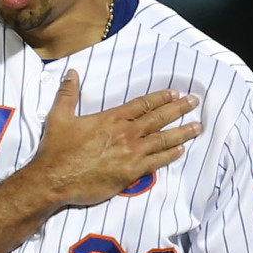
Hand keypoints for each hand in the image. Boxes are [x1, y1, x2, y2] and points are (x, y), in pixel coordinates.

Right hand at [29, 69, 202, 207]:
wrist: (55, 179)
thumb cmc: (56, 150)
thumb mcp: (59, 116)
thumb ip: (68, 93)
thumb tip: (72, 73)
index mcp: (111, 118)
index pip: (142, 104)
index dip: (160, 98)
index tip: (175, 93)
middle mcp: (125, 133)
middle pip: (159, 118)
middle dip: (179, 109)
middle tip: (195, 102)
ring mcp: (131, 153)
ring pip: (163, 140)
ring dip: (182, 132)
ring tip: (197, 127)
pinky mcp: (131, 172)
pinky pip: (157, 162)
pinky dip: (170, 155)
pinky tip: (181, 151)